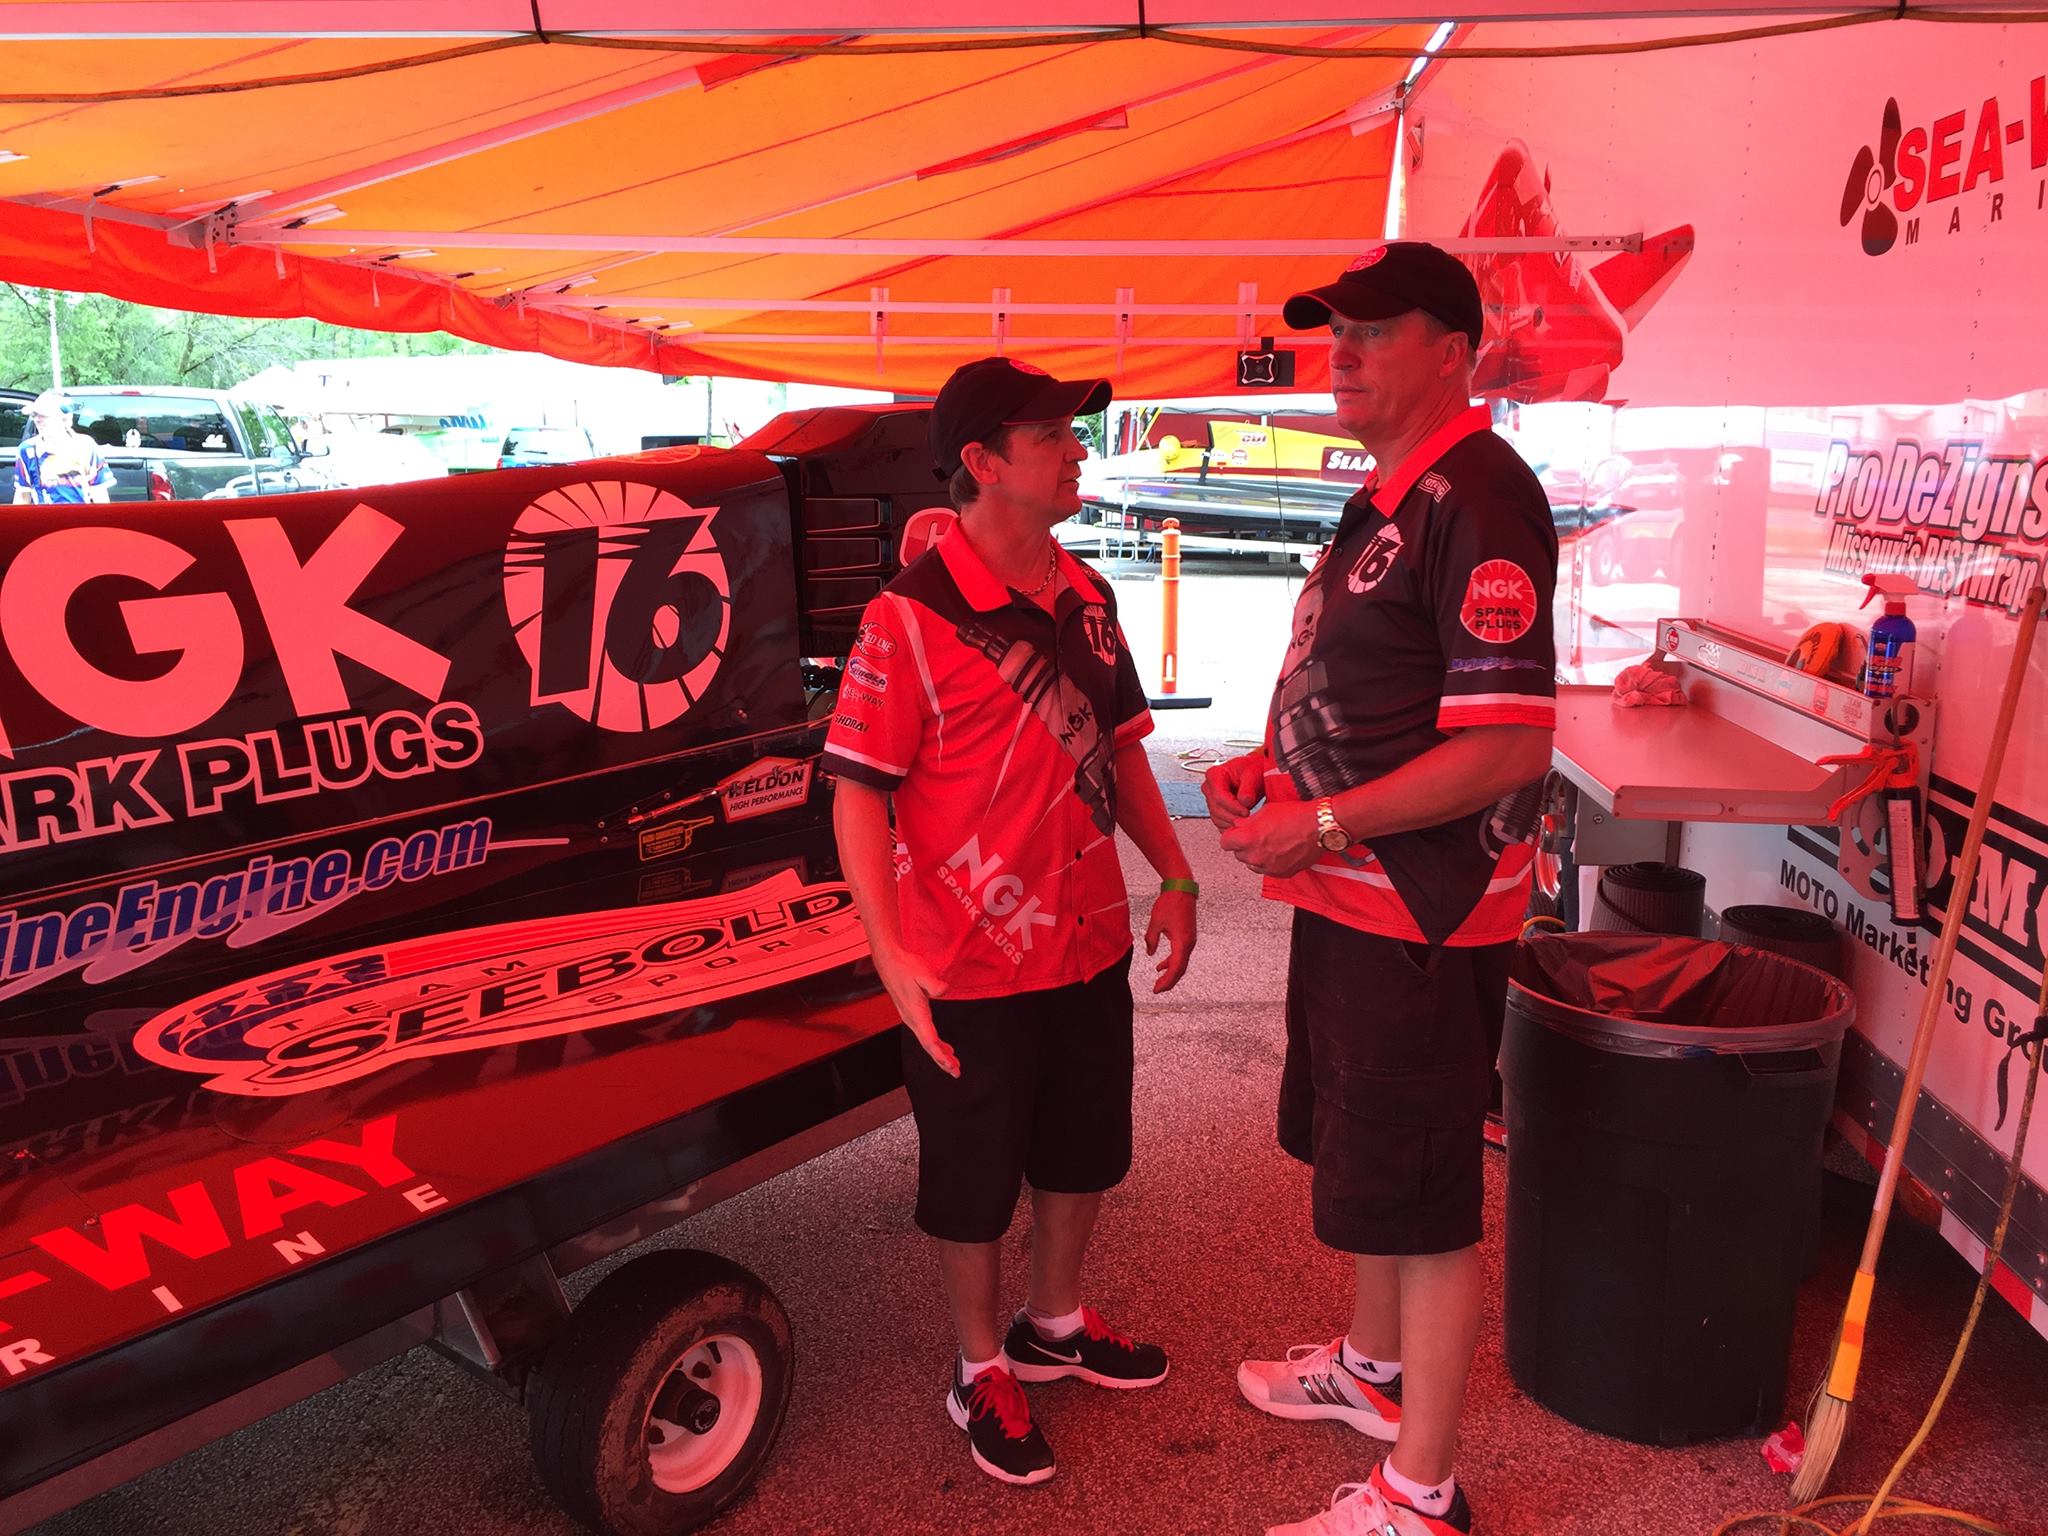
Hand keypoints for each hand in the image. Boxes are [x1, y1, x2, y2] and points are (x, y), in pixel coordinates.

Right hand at [872, 945, 956, 1076]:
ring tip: (953, 1065)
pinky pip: (925, 1035)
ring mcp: (911, 1018)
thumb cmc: (905, 967)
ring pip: (926, 1042)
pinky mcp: (912, 1015)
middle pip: (928, 1046)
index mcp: (915, 1012)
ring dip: (940, 1054)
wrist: (889, 962)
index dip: (941, 1054)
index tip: (951, 1064)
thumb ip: (933, 983)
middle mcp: (912, 1019)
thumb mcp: (921, 972)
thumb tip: (944, 989)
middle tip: (956, 1072)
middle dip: (942, 1061)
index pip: (929, 1040)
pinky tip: (945, 1049)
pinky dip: (935, 1045)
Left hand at [1145, 888, 1196, 992]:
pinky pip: (1180, 954)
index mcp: (1182, 942)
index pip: (1176, 968)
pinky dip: (1171, 962)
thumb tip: (1150, 953)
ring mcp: (1190, 940)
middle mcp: (1189, 943)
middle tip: (1156, 989)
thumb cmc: (1169, 904)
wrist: (1182, 889)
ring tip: (1158, 981)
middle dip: (1169, 981)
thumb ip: (1151, 939)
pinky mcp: (1187, 936)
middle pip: (1180, 969)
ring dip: (1170, 972)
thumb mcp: (1155, 922)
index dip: (1167, 981)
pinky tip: (1160, 966)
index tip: (1156, 989)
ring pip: (1181, 962)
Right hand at [1202, 752, 1266, 829]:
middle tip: (1249, 819)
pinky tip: (1242, 823)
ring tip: (1247, 821)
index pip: (1218, 795)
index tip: (1246, 811)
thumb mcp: (1254, 774)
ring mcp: (1210, 799)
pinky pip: (1219, 823)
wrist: (1254, 775)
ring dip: (1232, 822)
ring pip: (1217, 818)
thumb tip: (1244, 802)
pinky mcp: (1215, 810)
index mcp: (1215, 774)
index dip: (1232, 807)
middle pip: (1216, 808)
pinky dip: (1230, 825)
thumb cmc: (1252, 769)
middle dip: (1233, 816)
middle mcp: (1209, 787)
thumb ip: (1248, 789)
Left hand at [1219, 801, 1324, 877]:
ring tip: (1271, 842)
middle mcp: (1256, 857)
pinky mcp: (1281, 874)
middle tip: (1257, 835)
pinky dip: (1270, 862)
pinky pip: (1267, 870)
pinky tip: (1279, 850)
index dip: (1231, 836)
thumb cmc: (1296, 816)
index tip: (1236, 833)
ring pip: (1252, 863)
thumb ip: (1246, 822)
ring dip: (1256, 855)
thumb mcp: (1264, 811)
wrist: (1319, 826)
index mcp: (1248, 839)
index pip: (1224, 843)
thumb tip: (1237, 826)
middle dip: (1244, 845)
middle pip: (1238, 854)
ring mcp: (1268, 868)